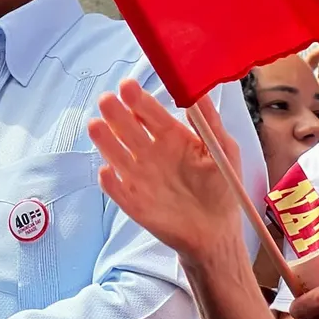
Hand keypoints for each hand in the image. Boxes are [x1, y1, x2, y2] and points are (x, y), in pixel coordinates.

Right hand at [87, 79, 239, 260]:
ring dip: (105, 141)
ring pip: (116, 154)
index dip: (138, 100)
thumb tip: (195, 91)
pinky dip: (110, 182)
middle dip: (116, 114)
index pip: (149, 113)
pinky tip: (106, 171)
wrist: (217, 232)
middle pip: (127, 129)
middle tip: (107, 100)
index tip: (127, 86)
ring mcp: (139, 176)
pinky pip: (117, 190)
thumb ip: (209, 121)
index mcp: (170, 136)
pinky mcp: (133, 202)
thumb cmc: (222, 189)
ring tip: (96, 126)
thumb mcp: (223, 150)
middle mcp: (149, 152)